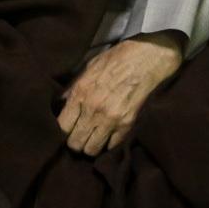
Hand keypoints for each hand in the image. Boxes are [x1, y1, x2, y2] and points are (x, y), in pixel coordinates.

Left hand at [57, 33, 182, 155]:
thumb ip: (73, 87)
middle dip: (75, 142)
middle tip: (80, 136)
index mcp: (80, 94)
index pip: (62, 127)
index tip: (67, 129)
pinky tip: (109, 135)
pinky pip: (112, 147)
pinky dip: (109, 144)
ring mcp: (110, 119)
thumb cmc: (117, 58)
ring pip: (92, 150)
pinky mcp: (127, 125)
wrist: (147, 58)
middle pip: (75, 143)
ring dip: (91, 146)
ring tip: (94, 138)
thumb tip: (61, 103)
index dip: (62, 131)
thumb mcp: (89, 67)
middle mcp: (93, 110)